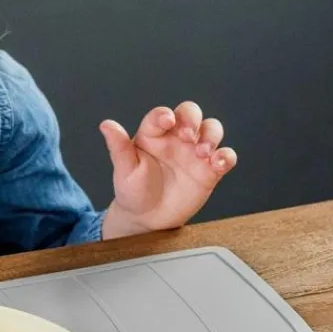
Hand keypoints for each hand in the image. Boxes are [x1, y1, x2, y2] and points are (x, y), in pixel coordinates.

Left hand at [98, 101, 236, 237]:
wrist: (147, 218)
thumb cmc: (133, 190)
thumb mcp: (124, 170)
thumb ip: (118, 147)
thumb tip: (106, 125)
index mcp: (152, 134)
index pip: (160, 115)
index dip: (164, 115)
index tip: (166, 122)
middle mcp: (175, 138)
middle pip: (190, 113)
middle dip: (192, 119)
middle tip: (187, 136)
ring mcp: (194, 152)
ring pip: (211, 129)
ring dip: (211, 135)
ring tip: (203, 152)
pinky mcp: (210, 170)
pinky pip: (225, 156)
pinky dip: (226, 156)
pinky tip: (218, 163)